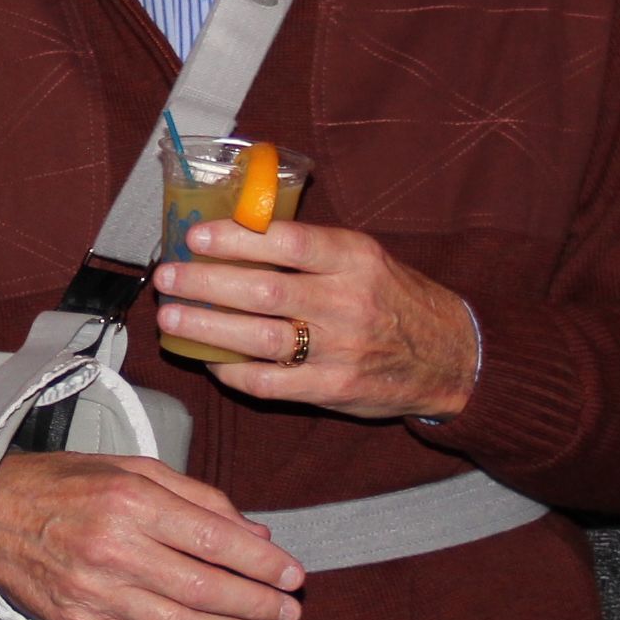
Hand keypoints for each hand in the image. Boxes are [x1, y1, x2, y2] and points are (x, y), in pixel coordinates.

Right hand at [0, 452, 305, 619]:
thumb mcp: (134, 468)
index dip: (262, 563)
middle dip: (257, 604)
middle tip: (290, 612)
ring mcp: (94, 593)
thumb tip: (256, 535)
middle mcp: (113, 549)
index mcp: (131, 502)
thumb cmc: (68, 484)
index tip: (293, 575)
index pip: (214, 540)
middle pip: (204, 589)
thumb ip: (199, 498)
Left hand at [154, 219, 477, 418]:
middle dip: (205, 283)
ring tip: (171, 317)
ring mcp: (339, 349)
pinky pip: (270, 383)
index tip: (197, 235)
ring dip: (207, 327)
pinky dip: (232, 371)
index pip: (287, 242)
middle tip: (168, 276)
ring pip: (259, 338)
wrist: (451, 357)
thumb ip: (312, 249)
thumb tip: (238, 231)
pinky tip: (208, 358)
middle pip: (263, 291)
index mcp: (354, 259)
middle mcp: (346, 302)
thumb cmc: (395, 299)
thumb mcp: (366, 258)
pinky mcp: (332, 388)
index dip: (236, 238)